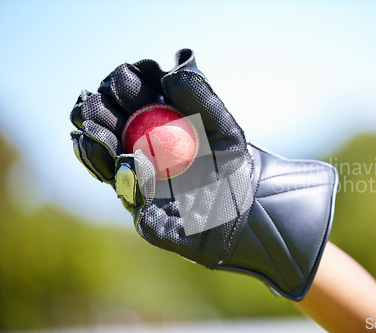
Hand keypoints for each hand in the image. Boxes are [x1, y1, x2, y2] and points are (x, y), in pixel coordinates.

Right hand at [70, 49, 337, 300]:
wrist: (250, 209)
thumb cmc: (235, 162)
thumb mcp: (225, 127)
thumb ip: (202, 96)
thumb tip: (176, 64)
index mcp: (155, 123)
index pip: (130, 98)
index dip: (123, 86)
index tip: (127, 80)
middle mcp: (138, 149)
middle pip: (107, 127)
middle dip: (96, 113)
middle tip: (94, 105)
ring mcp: (137, 181)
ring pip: (106, 161)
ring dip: (94, 146)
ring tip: (89, 132)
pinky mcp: (145, 214)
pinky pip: (129, 196)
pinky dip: (124, 180)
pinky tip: (123, 162)